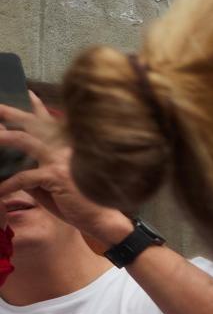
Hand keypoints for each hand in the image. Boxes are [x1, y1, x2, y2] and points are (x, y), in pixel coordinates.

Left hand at [0, 93, 130, 247]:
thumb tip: (9, 168)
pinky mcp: (55, 176)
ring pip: (25, 141)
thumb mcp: (51, 184)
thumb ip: (33, 171)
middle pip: (32, 124)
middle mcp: (63, 148)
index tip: (26, 93)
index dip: (35, 106)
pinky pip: (23, 177)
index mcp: (65, 148)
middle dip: (10, 112)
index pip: (48, 122)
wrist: (100, 220)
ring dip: (3, 137)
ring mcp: (59, 160)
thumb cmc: (78, 203)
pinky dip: (8, 185)